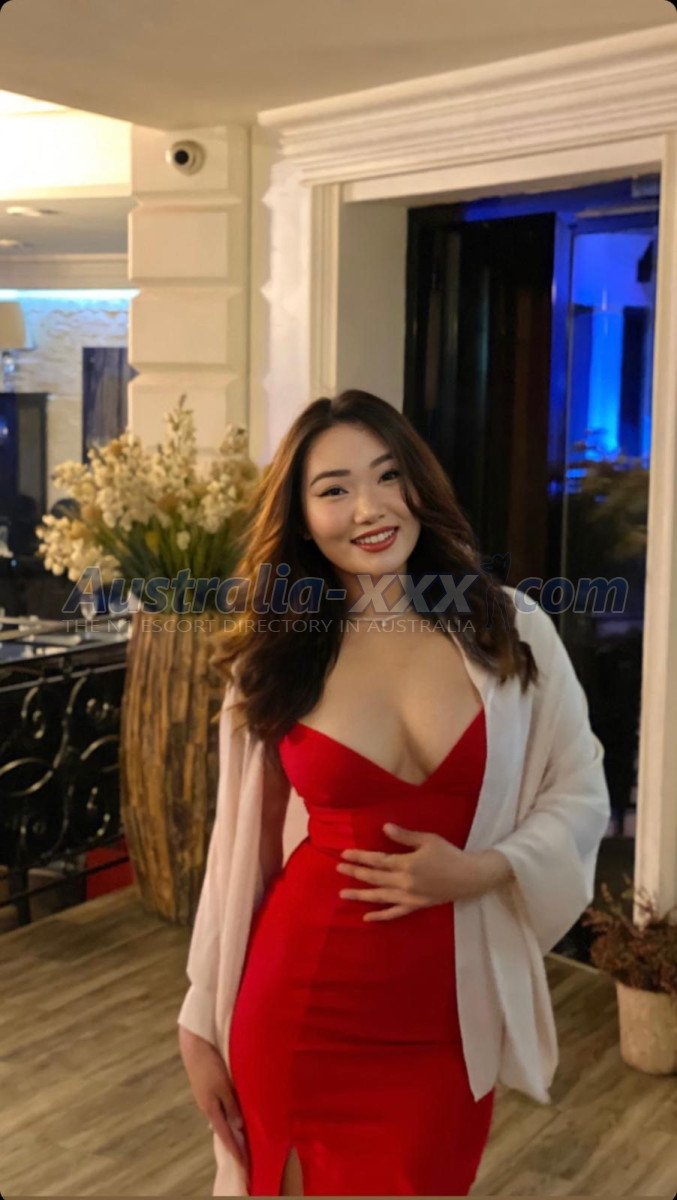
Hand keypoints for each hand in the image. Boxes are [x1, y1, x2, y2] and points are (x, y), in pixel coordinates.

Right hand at [178, 1025, 249, 1175]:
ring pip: (221, 1115)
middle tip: (246, 1152)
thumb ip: (232, 1105)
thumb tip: (239, 1125)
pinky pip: (219, 1104)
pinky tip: (232, 1112)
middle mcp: (207, 1105)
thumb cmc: (210, 1064)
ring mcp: (205, 1095)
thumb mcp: (224, 1086)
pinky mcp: (206, 1085)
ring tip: (242, 1135)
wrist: (194, 1043)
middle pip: (223, 1127)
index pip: (225, 1134)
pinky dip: (227, 1112)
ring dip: (231, 1125)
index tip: (243, 1162)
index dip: (235, 1149)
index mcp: (211, 1108)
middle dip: (234, 1139)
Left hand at [336, 823, 506, 920]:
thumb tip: (384, 827)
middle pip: (374, 878)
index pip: (377, 860)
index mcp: (406, 864)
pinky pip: (394, 913)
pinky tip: (367, 917)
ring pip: (379, 897)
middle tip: (338, 869)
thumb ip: (405, 836)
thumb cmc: (449, 854)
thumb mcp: (428, 840)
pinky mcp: (415, 906)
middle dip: (355, 873)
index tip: (344, 854)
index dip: (360, 857)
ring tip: (343, 893)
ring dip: (360, 895)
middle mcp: (404, 882)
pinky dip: (380, 916)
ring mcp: (409, 897)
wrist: (469, 876)